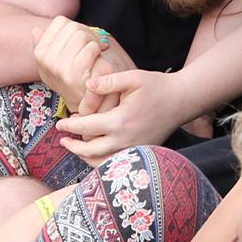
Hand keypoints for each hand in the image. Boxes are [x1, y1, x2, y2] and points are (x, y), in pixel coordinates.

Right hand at [31, 17, 135, 109]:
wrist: (82, 104)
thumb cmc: (70, 80)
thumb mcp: (51, 65)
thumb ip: (43, 46)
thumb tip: (36, 30)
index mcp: (40, 52)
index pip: (61, 22)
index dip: (75, 26)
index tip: (81, 38)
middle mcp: (47, 59)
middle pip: (73, 27)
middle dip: (87, 33)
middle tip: (93, 44)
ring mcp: (59, 67)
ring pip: (82, 35)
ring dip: (94, 40)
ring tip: (96, 50)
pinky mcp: (74, 74)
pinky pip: (91, 48)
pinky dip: (99, 49)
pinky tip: (100, 56)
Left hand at [54, 68, 197, 162]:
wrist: (181, 100)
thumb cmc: (157, 86)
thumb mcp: (133, 77)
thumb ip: (108, 81)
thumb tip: (87, 85)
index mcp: (120, 121)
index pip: (86, 127)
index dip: (70, 126)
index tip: (60, 123)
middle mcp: (126, 140)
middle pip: (90, 151)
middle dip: (73, 146)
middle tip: (62, 139)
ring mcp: (134, 149)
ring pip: (102, 162)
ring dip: (86, 157)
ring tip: (76, 148)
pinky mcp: (141, 153)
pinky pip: (116, 163)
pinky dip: (101, 162)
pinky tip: (95, 153)